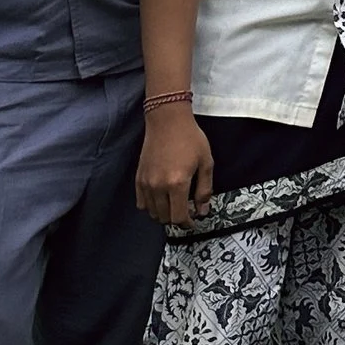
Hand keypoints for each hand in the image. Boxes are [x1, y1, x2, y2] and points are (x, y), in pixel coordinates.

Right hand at [135, 105, 212, 228]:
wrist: (168, 120)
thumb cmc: (190, 138)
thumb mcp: (206, 162)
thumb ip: (205, 189)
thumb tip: (202, 211)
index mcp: (177, 184)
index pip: (178, 217)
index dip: (187, 223)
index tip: (193, 221)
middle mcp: (158, 186)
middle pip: (164, 218)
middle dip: (176, 219)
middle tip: (186, 211)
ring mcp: (146, 183)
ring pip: (152, 212)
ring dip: (164, 213)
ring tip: (174, 204)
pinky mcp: (138, 178)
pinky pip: (142, 203)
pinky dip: (151, 206)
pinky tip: (161, 199)